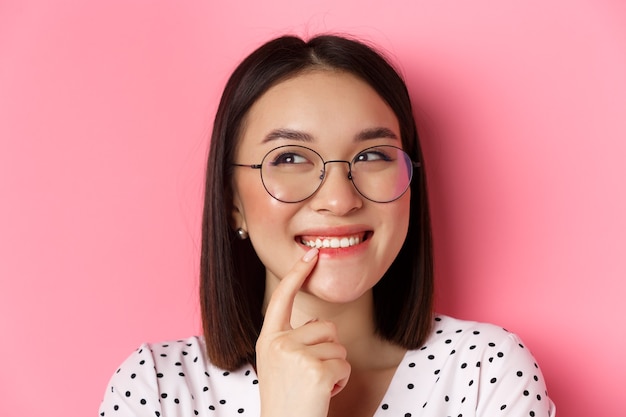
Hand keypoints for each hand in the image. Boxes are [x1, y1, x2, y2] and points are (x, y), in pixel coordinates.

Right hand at [256, 248, 350, 416]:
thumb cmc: (286, 400)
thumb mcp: (277, 363)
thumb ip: (291, 340)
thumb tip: (317, 324)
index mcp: (268, 339)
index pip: (282, 298)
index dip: (297, 274)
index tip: (310, 255)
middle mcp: (279, 343)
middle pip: (324, 326)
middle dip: (328, 349)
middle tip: (310, 375)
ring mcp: (296, 356)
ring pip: (337, 345)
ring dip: (334, 366)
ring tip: (315, 385)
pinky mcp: (316, 370)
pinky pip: (344, 364)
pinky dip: (340, 380)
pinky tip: (323, 393)